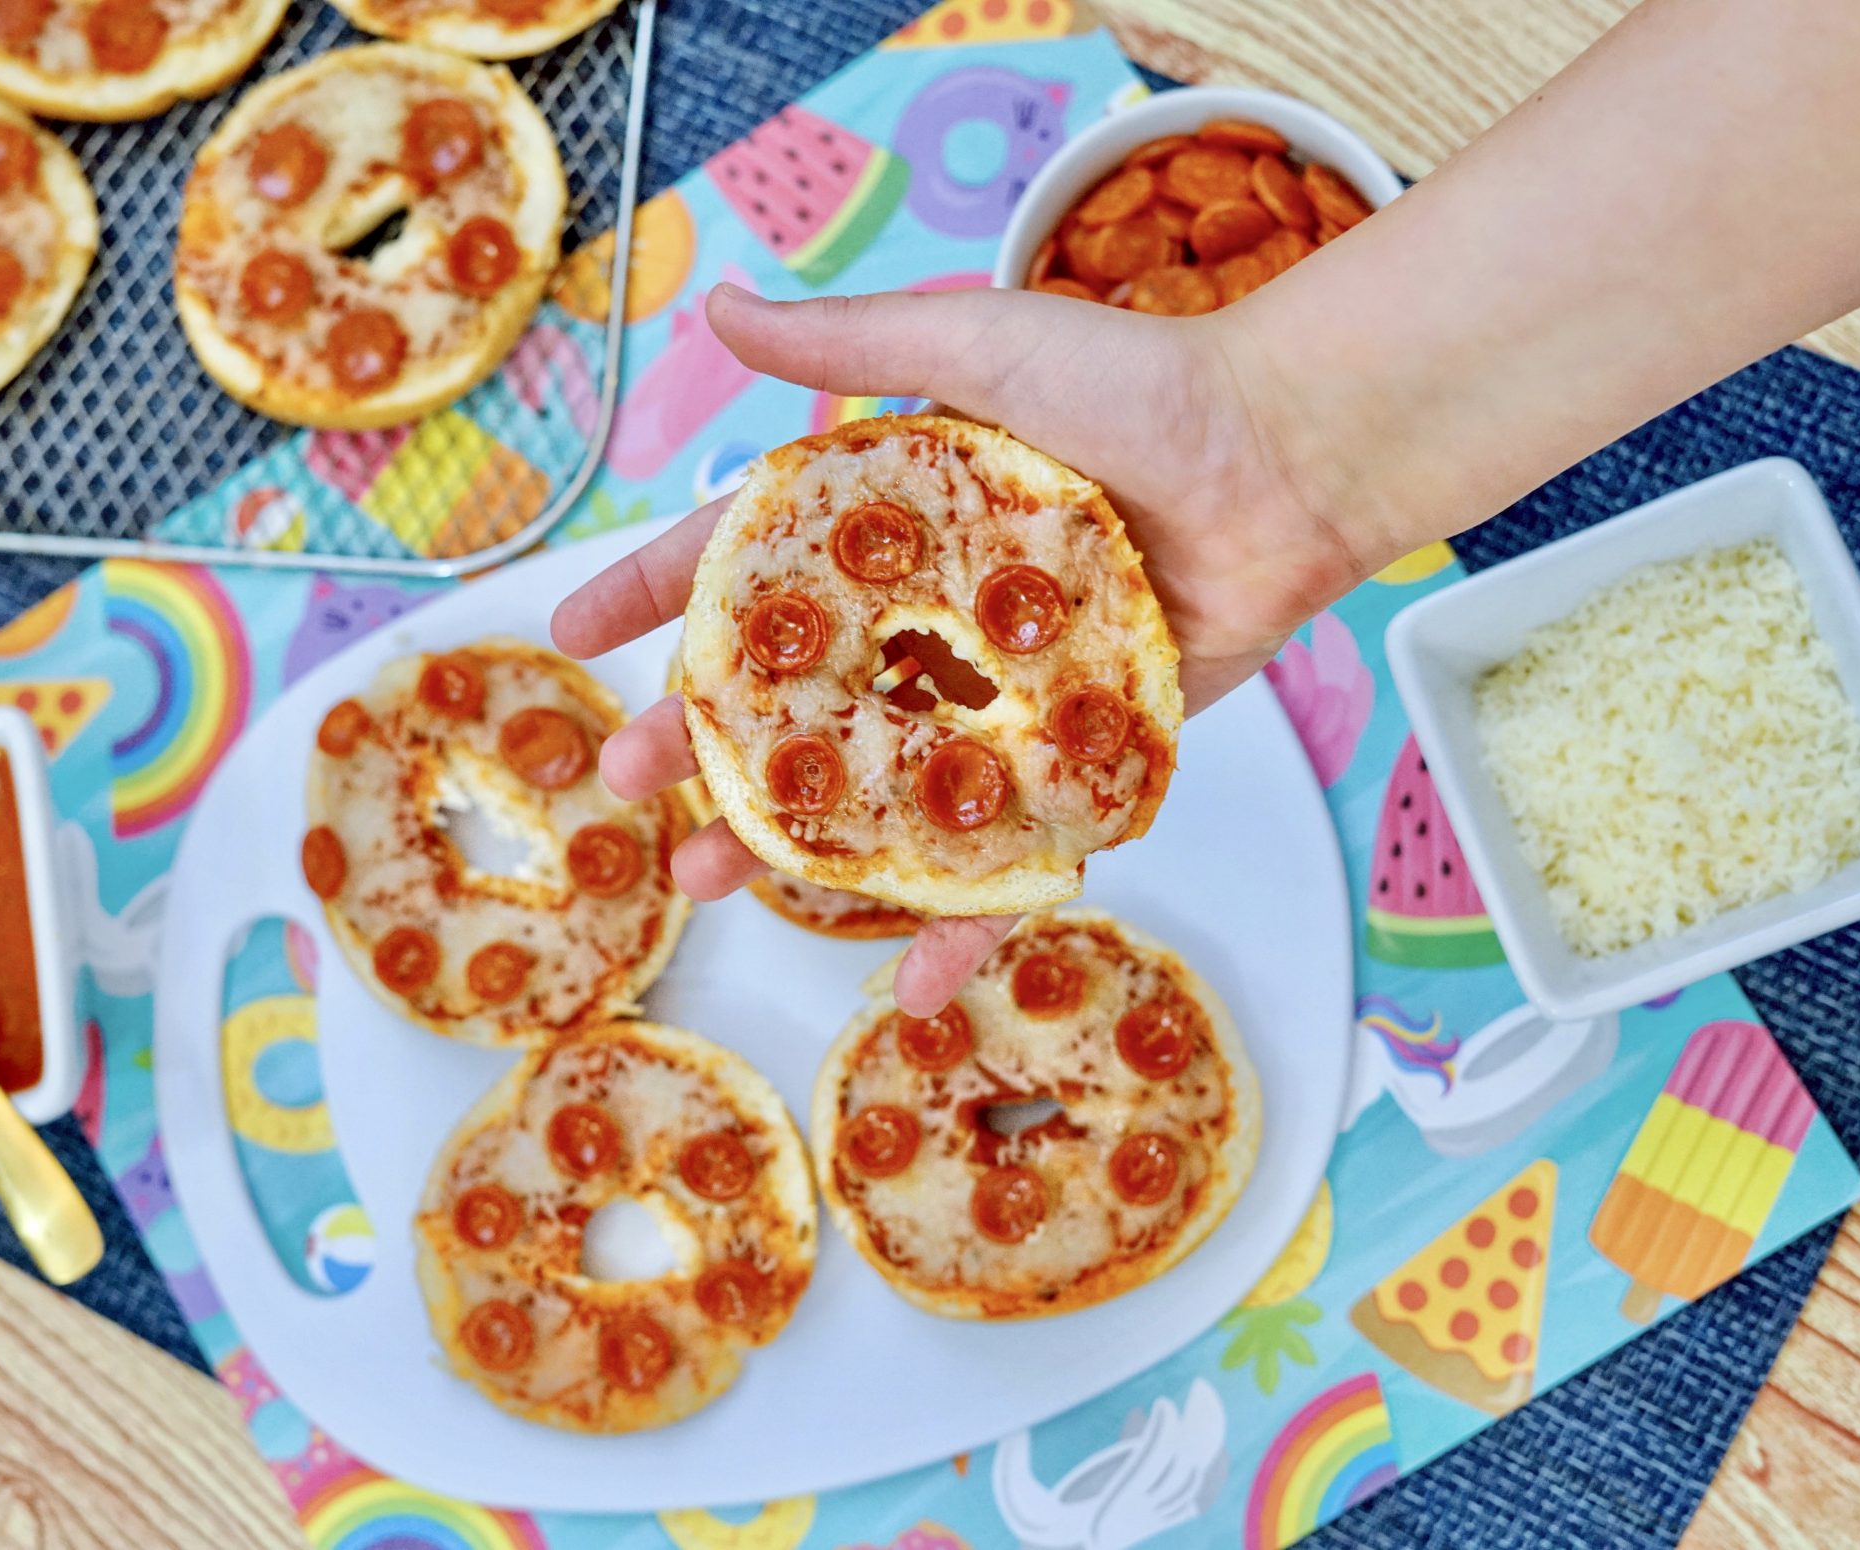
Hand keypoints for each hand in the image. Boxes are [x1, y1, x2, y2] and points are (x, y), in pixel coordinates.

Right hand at [551, 283, 1389, 1014]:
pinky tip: (910, 979)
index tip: (574, 628)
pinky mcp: (1069, 757)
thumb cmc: (1139, 384)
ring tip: (715, 885)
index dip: (657, 590)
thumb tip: (723, 308)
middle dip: (701, 740)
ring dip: (792, 842)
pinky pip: (1003, 848)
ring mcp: (991, 694)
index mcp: (886, 519)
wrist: (1284, 456)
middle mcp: (926, 614)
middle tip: (630, 782)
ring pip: (871, 785)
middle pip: (790, 691)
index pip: (743, 559)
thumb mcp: (976, 345)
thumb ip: (852, 341)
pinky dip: (964, 918)